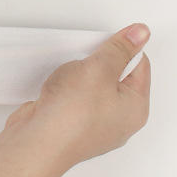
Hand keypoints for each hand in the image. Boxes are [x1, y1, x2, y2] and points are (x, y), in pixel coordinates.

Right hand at [4, 23, 150, 170]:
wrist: (37, 142)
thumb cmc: (70, 115)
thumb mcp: (99, 68)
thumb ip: (119, 49)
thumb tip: (140, 34)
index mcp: (135, 108)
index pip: (139, 66)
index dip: (123, 48)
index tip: (105, 41)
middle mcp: (118, 121)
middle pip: (115, 78)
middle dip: (98, 63)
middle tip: (85, 61)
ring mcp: (94, 126)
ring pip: (91, 89)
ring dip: (78, 77)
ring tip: (67, 77)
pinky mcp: (70, 127)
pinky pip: (73, 100)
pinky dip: (64, 90)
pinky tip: (56, 89)